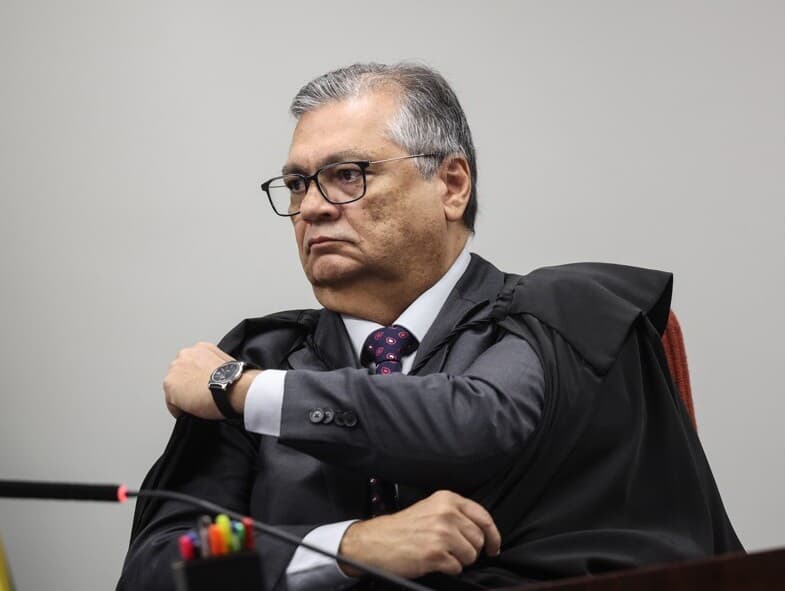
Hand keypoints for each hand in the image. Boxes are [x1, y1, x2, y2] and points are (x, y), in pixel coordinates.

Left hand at [162, 342, 258, 418]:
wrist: (233, 387)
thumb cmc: (235, 378)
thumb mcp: (227, 362)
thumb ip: (215, 365)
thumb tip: (216, 377)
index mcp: (200, 348)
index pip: (192, 364)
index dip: (197, 377)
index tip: (203, 385)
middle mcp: (185, 355)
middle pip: (180, 374)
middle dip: (187, 384)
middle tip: (199, 395)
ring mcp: (175, 369)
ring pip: (174, 387)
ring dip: (182, 396)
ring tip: (196, 405)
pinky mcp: (170, 386)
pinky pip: (171, 403)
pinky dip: (179, 409)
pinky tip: (192, 411)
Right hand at [338, 490, 500, 578]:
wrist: (377, 541)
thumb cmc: (404, 527)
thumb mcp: (431, 508)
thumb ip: (456, 514)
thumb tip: (484, 532)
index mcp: (447, 499)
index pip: (483, 517)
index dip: (493, 536)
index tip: (493, 547)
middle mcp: (447, 513)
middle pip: (479, 539)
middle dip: (471, 550)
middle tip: (455, 552)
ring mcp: (441, 533)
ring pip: (471, 555)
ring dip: (460, 560)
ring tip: (442, 555)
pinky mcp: (435, 554)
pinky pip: (457, 568)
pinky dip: (449, 569)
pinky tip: (434, 561)